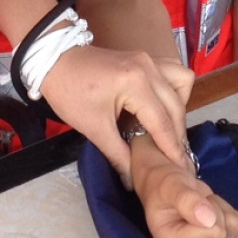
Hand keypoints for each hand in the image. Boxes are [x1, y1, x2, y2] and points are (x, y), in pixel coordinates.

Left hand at [40, 46, 193, 182]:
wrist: (55, 61)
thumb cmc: (70, 93)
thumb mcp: (93, 127)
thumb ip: (118, 154)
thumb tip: (132, 179)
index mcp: (135, 83)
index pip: (162, 122)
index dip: (171, 148)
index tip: (181, 167)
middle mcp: (148, 67)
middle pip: (176, 105)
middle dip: (177, 133)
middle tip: (174, 156)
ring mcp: (149, 59)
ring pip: (182, 83)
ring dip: (179, 108)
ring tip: (167, 129)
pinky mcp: (146, 58)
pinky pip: (173, 72)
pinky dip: (174, 90)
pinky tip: (162, 106)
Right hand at [132, 137, 237, 237]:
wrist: (171, 195)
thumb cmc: (168, 188)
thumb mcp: (172, 186)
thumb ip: (187, 200)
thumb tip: (209, 219)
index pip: (216, 232)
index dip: (212, 210)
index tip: (195, 203)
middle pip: (231, 234)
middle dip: (221, 212)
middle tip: (202, 206)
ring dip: (230, 216)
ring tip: (210, 212)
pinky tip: (225, 221)